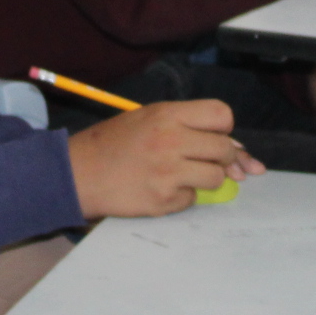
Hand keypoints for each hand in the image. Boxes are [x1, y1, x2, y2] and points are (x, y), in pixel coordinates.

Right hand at [67, 98, 261, 218]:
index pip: (222, 114)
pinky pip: (192, 198)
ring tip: (182, 174)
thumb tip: (236, 149)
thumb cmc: (114, 143)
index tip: (215, 136)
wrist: (78, 173)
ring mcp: (168, 172)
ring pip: (216, 177)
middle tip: (208, 161)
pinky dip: (183, 196)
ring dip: (206, 178)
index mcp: (167, 114)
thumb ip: (187, 126)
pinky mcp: (163, 199)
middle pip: (225, 149)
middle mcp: (171, 140)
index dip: (224, 128)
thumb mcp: (148, 119)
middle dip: (224, 158)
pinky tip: (163, 188)